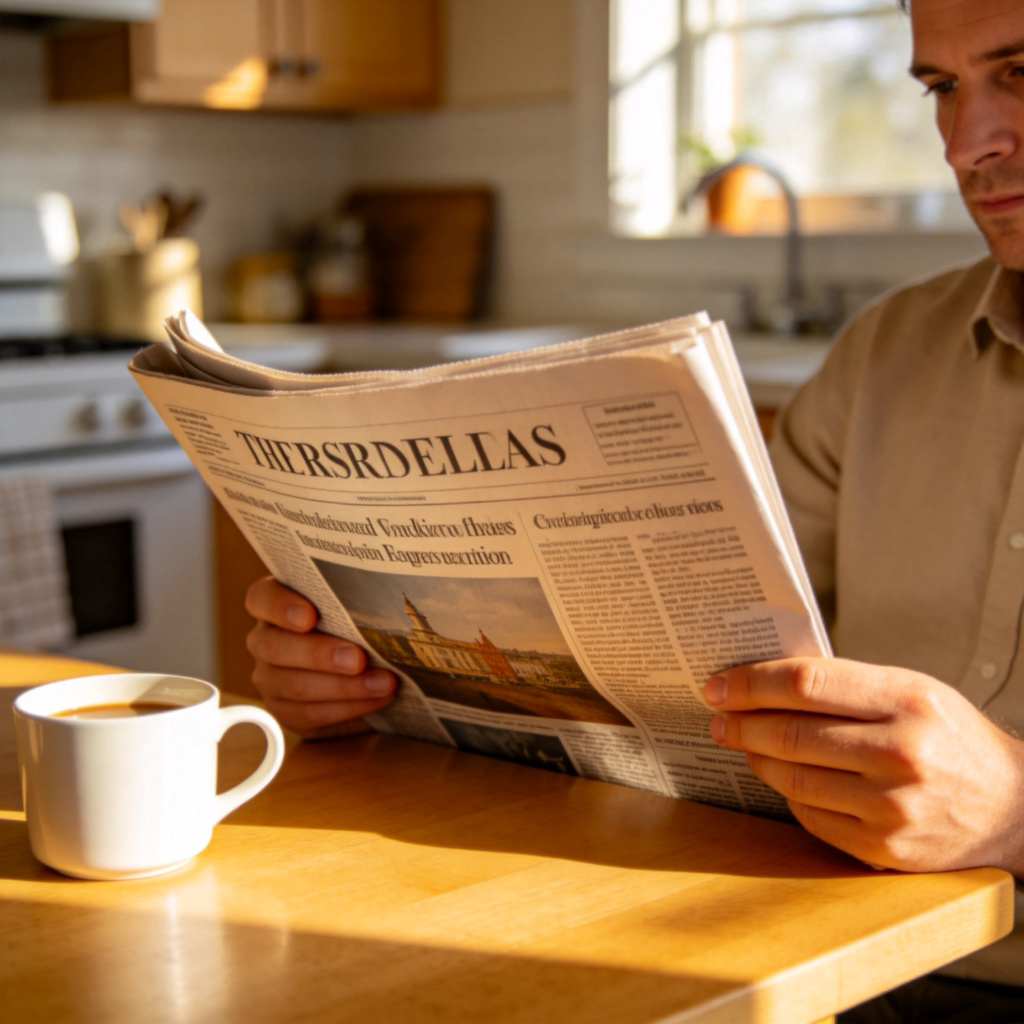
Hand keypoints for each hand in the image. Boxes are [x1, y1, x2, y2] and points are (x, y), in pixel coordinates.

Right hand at [245, 576, 395, 737]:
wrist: (357, 668)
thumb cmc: (353, 624)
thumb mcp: (351, 606)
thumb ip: (354, 600)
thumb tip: (385, 598)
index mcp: (272, 604)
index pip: (262, 598)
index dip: (281, 607)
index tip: (310, 616)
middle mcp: (263, 640)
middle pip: (277, 647)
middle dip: (320, 654)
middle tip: (358, 659)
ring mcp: (269, 678)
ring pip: (295, 686)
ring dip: (344, 687)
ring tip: (383, 683)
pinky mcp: (284, 710)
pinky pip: (309, 714)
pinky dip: (348, 708)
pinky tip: (377, 699)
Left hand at [704, 657, 1023, 873]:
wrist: (1012, 807)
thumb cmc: (950, 737)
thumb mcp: (911, 691)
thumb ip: (845, 685)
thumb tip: (764, 680)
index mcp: (906, 700)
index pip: (804, 683)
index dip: (751, 682)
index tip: (719, 684)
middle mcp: (900, 754)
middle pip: (790, 733)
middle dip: (740, 722)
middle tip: (717, 716)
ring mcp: (892, 808)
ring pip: (792, 777)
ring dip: (754, 757)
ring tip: (740, 742)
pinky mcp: (883, 850)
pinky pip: (809, 815)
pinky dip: (786, 792)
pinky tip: (780, 776)